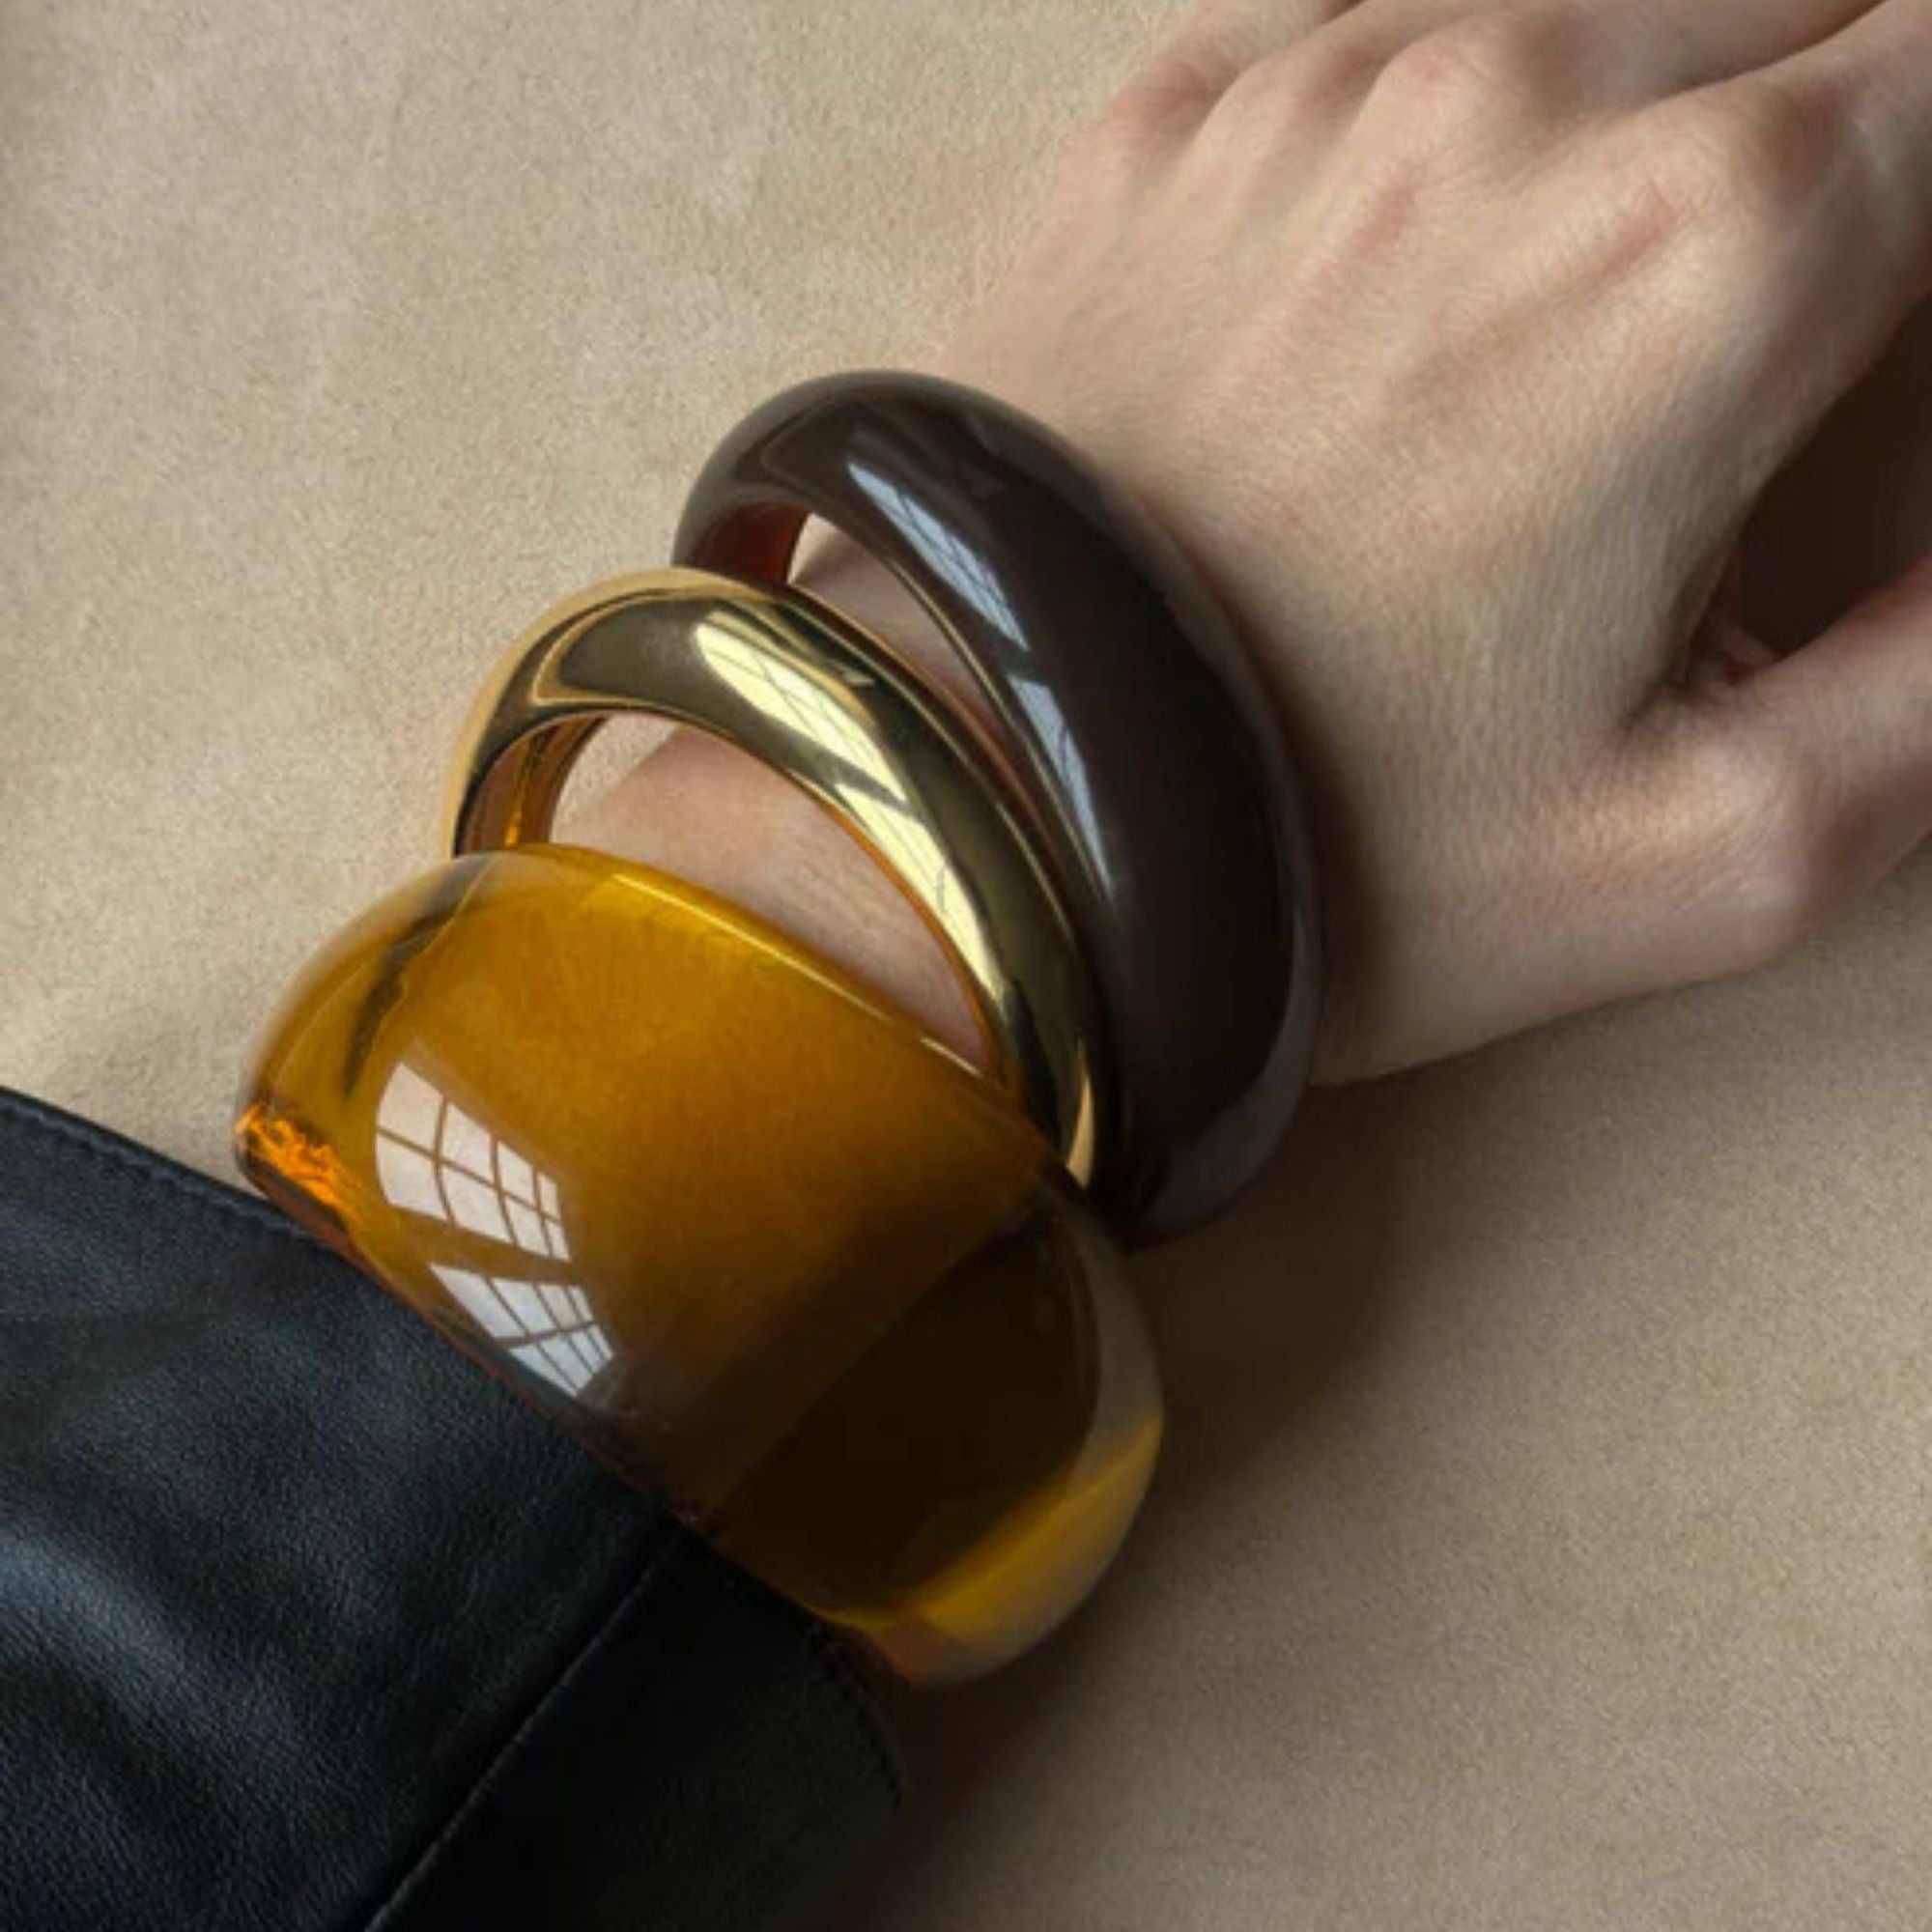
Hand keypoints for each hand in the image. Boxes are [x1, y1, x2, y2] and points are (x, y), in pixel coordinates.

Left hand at [930, 0, 1931, 1079]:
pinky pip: (1377, 43)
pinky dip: (1450, 133)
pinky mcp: (1159, 133)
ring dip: (1640, 137)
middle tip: (1745, 383)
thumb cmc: (1307, 853)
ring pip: (1591, 9)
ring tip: (1565, 363)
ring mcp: (1309, 92)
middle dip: (1831, 166)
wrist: (970, 819)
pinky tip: (1403, 304)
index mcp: (1702, 255)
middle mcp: (1512, 101)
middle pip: (1798, 18)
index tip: (1880, 350)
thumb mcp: (1700, 851)